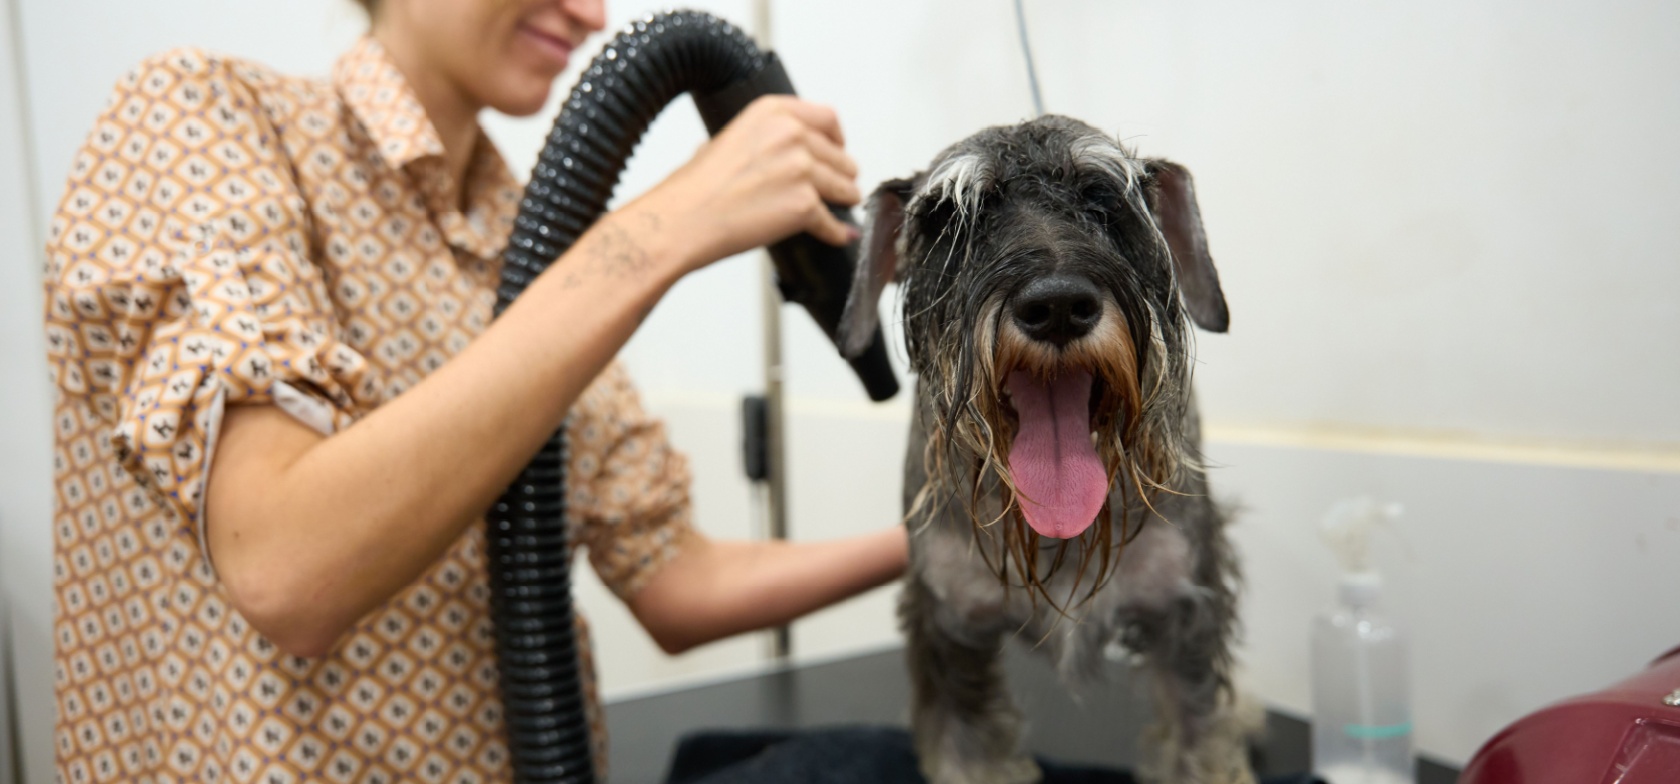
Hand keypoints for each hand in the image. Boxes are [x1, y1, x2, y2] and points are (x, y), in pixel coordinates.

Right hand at [638, 95, 861, 273]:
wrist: (681, 220)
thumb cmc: (693, 189)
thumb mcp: (724, 141)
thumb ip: (758, 140)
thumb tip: (774, 153)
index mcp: (771, 113)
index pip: (826, 118)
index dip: (837, 138)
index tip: (839, 147)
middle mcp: (790, 135)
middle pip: (839, 155)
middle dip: (842, 172)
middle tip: (842, 183)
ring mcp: (801, 169)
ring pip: (843, 186)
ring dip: (846, 198)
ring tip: (846, 204)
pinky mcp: (805, 205)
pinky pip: (833, 222)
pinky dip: (837, 232)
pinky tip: (839, 234)